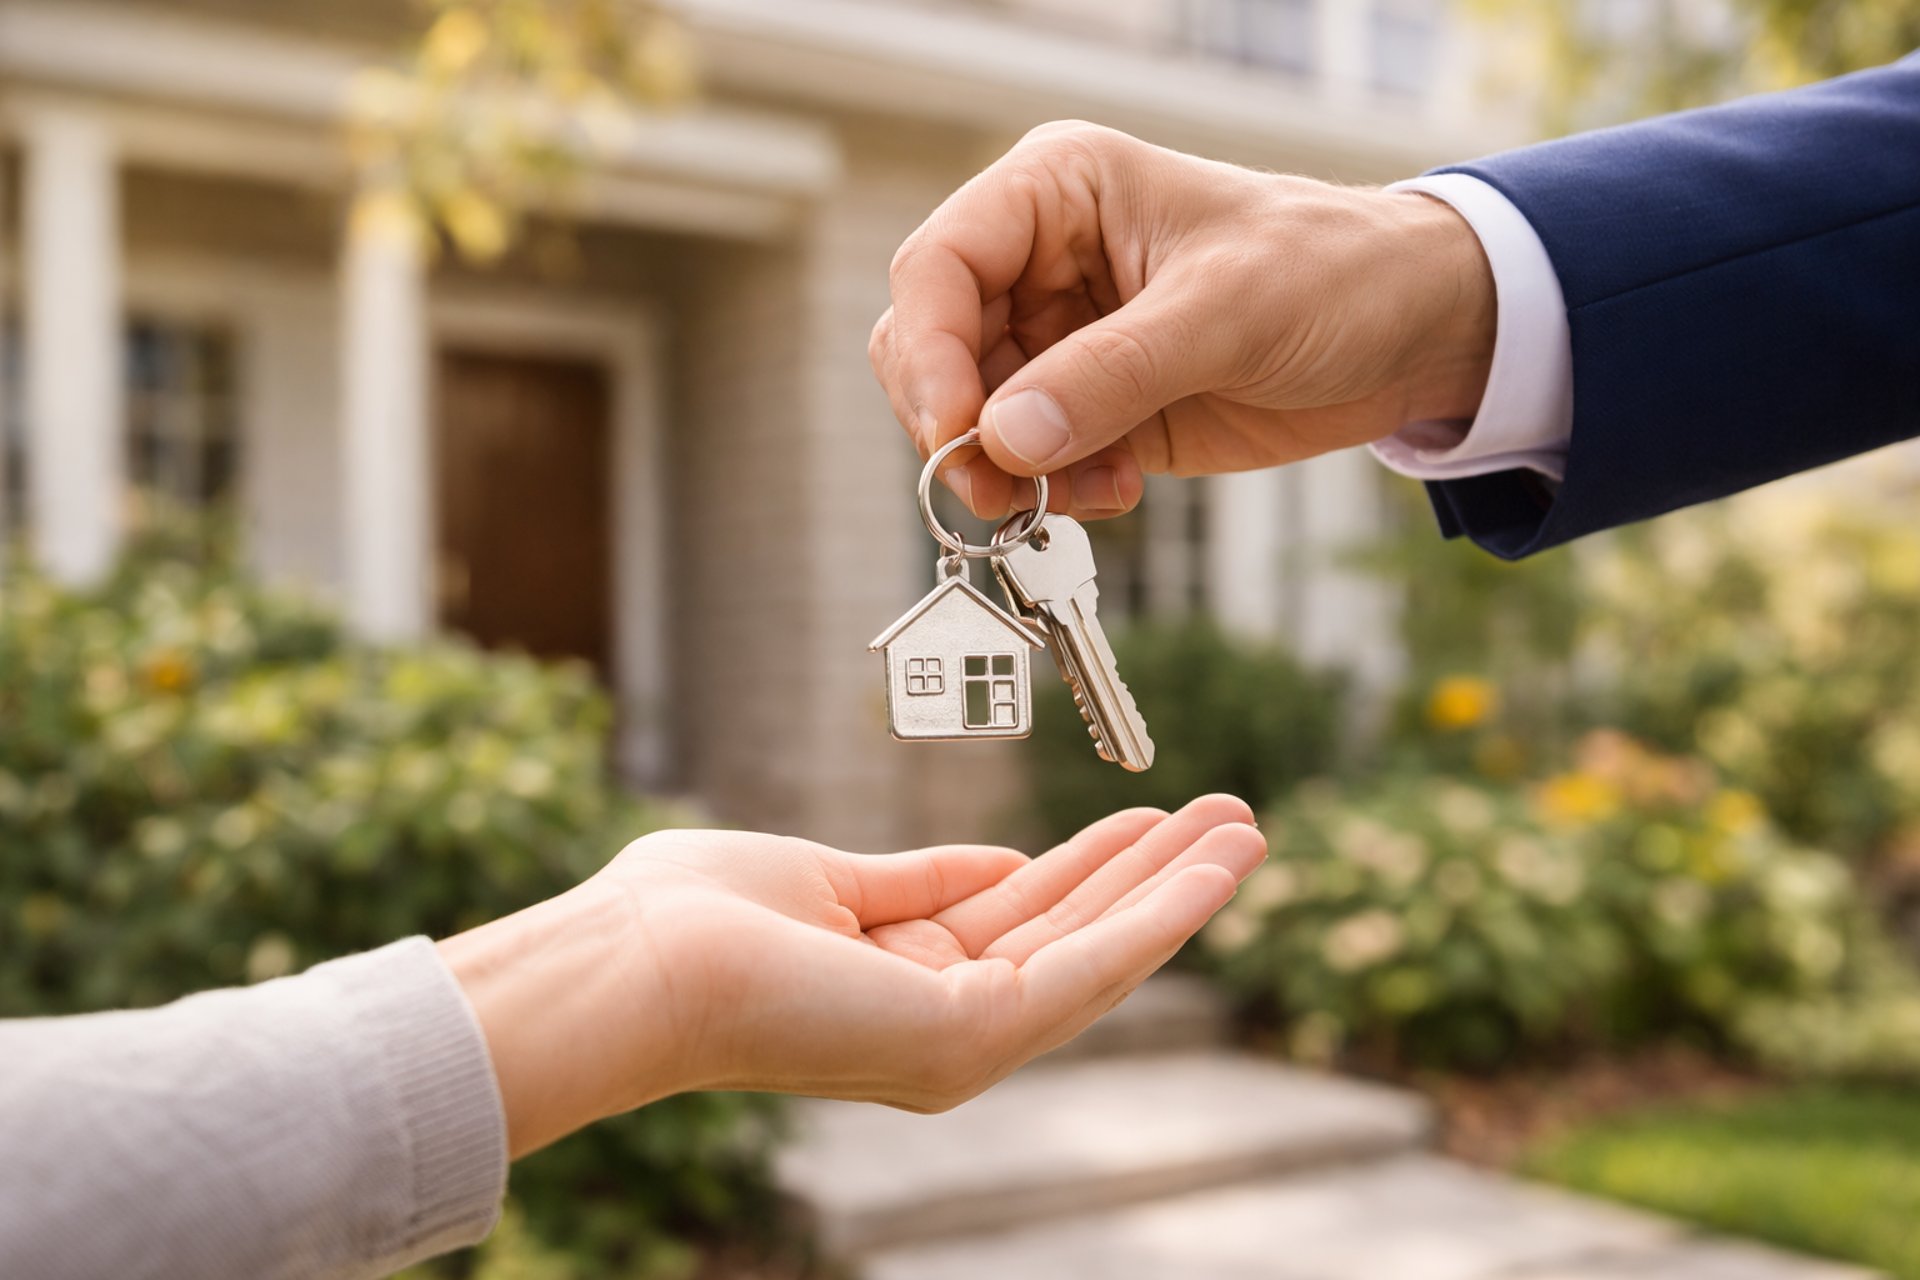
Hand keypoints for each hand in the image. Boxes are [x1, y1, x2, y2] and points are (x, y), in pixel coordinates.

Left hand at [440, 795, 1264, 1155]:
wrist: (635, 961)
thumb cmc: (695, 919)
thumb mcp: (831, 882)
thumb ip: (919, 883)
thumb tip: (1000, 862)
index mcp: (904, 980)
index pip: (1024, 919)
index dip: (1093, 865)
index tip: (1145, 819)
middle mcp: (942, 1022)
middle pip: (1075, 935)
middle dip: (1155, 875)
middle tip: (1230, 818)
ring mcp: (959, 1040)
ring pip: (1098, 952)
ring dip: (1178, 890)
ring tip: (1248, 829)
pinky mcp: (968, 1038)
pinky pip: (1085, 965)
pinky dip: (1156, 914)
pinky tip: (1210, 869)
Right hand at [870, 121, 1495, 519]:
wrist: (1413, 334)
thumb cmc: (1335, 272)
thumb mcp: (1227, 311)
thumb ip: (1112, 374)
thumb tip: (1003, 437)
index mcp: (1058, 194)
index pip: (940, 267)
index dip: (929, 353)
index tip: (958, 432)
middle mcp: (1041, 264)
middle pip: (932, 349)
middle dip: (956, 425)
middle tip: (1000, 488)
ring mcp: (1062, 341)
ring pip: (972, 417)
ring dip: (1005, 471)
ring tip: (1078, 494)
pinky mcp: (1093, 407)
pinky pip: (1028, 460)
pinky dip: (1051, 490)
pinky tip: (1116, 491)